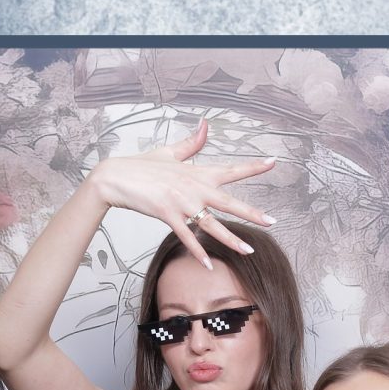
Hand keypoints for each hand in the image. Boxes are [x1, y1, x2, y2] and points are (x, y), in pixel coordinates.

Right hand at [92, 119, 276, 265]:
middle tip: (272, 221)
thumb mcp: (170, 152)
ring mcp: (182, 202)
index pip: (231, 169)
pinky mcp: (168, 215)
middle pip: (229, 202)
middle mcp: (194, 187)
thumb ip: (192, 143)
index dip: (253, 166)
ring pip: (212, 224)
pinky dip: (198, 251)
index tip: (273, 163)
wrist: (115, 177)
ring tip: (248, 250)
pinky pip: (187, 237)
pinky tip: (208, 265)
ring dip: (231, 239)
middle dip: (252, 213)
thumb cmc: (141, 165)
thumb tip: (206, 124)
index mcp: (197, 172)